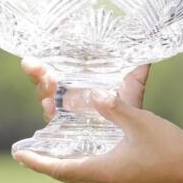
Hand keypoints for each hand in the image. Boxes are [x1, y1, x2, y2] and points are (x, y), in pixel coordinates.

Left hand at [14, 64, 182, 182]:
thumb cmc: (170, 153)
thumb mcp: (141, 123)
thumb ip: (115, 108)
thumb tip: (94, 95)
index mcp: (103, 170)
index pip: (59, 167)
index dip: (37, 160)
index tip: (19, 154)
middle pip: (66, 175)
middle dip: (46, 163)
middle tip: (29, 153)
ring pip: (80, 178)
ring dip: (64, 166)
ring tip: (51, 154)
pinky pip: (94, 179)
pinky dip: (82, 168)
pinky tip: (86, 158)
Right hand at [20, 58, 150, 120]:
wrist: (133, 135)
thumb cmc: (128, 106)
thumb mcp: (132, 84)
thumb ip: (137, 67)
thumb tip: (149, 46)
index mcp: (77, 80)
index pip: (56, 65)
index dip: (48, 56)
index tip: (40, 48)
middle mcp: (67, 94)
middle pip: (45, 80)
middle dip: (38, 71)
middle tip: (34, 64)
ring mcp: (65, 112)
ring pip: (46, 98)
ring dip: (43, 88)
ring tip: (48, 80)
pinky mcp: (68, 129)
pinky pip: (54, 121)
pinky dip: (51, 112)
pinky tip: (49, 105)